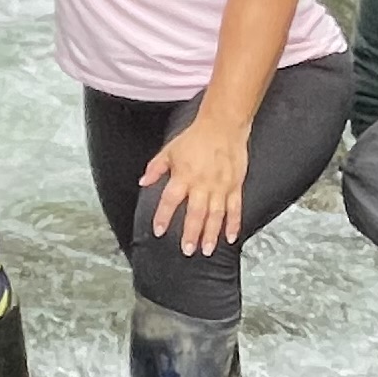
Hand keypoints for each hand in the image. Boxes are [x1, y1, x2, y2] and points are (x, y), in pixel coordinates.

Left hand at [139, 113, 252, 258]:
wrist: (223, 126)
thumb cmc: (196, 138)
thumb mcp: (170, 150)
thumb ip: (156, 168)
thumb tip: (143, 182)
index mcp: (184, 176)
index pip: (170, 200)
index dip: (163, 217)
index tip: (158, 231)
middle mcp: (202, 184)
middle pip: (195, 213)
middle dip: (191, 233)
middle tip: (187, 250)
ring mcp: (221, 186)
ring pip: (216, 215)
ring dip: (211, 234)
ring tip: (206, 250)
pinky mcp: (235, 186)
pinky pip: (235, 208)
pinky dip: (234, 224)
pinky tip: (230, 238)